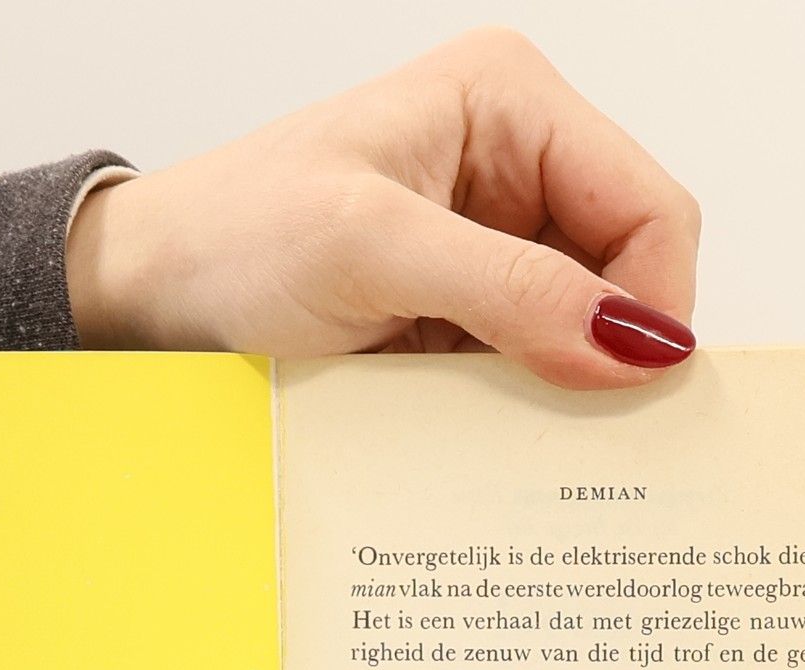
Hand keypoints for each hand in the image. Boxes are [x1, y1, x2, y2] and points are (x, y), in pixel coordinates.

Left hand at [65, 27, 699, 388]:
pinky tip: (483, 429)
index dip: (653, 303)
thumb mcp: (372, 251)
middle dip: (610, 351)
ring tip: (511, 429)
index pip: (650, 206)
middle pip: (629, 272)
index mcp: (511, 103)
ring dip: (562, 387)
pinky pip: (530, 365)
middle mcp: (515, 164)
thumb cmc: (231, 240)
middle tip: (575, 430)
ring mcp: (491, 242)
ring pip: (585, 331)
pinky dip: (520, 405)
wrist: (150, 296)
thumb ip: (510, 289)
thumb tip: (634, 342)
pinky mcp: (463, 309)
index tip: (625, 391)